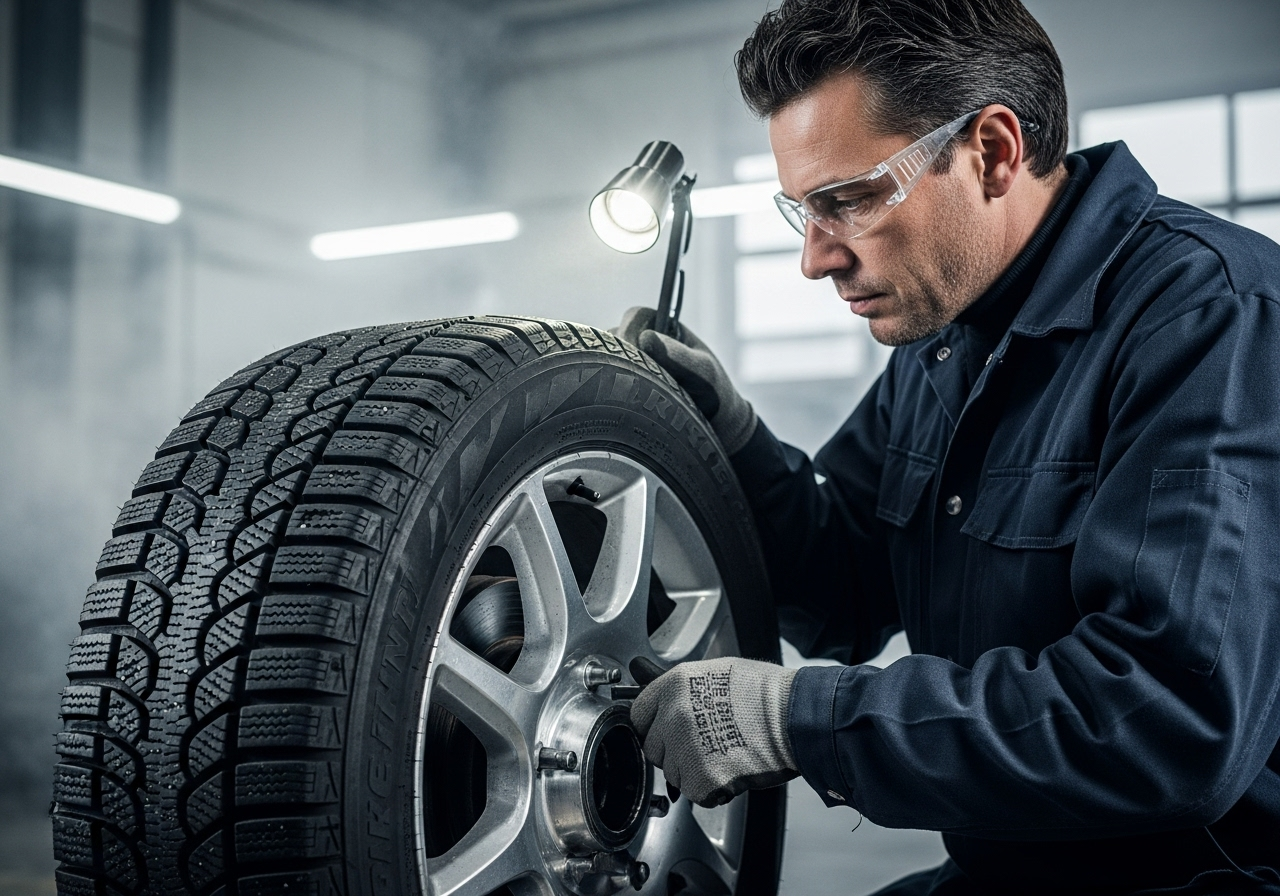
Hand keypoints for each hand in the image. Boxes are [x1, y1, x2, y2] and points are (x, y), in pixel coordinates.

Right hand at [612, 307, 757, 454]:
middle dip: (620, 357)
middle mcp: (643, 340)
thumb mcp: (702, 372)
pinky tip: (625, 404)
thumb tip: (646, 338)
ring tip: (635, 396)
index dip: (629, 331)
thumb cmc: (712, 391)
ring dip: (616, 374)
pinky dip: (611, 389)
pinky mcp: (624, 382)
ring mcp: (632, 361)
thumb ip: (678, 355)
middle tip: (633, 382)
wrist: (712, 423)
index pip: (635, 316)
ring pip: (607, 359)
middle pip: (615, 336)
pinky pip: (606, 378)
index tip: (633, 355)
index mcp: (664, 326)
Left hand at [629, 657, 798, 807]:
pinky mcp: (701, 778)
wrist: (793, 715)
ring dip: (692, 771)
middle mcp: (673, 716)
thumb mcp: (715, 672)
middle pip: (652, 748)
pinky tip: (730, 770)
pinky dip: (710, 789)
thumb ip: (683, 690)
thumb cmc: (765, 693)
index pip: (638, 714)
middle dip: (672, 752)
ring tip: (722, 754)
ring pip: (673, 773)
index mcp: (674, 685)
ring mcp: (685, 748)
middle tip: (702, 745)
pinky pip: (694, 792)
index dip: (653, 726)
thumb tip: (662, 698)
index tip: (664, 732)